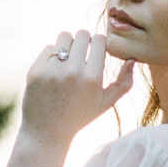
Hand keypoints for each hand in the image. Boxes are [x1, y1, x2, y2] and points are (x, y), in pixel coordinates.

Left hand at [20, 30, 134, 145]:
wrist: (47, 132)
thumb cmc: (80, 117)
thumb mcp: (106, 104)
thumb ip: (123, 83)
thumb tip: (132, 59)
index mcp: (92, 78)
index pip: (99, 40)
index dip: (99, 43)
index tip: (96, 51)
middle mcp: (72, 72)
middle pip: (82, 34)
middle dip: (84, 41)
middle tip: (82, 53)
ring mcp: (52, 71)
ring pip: (64, 36)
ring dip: (68, 44)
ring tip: (68, 58)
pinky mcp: (36, 71)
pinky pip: (48, 48)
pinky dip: (53, 55)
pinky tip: (54, 70)